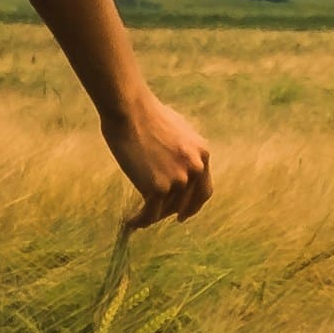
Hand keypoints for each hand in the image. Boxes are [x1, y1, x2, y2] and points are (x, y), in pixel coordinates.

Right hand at [101, 84, 213, 230]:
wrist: (130, 110)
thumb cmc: (146, 114)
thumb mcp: (178, 130)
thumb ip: (184, 150)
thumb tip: (177, 164)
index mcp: (202, 155)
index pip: (203, 191)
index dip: (193, 205)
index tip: (184, 214)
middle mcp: (194, 169)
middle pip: (185, 203)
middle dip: (172, 211)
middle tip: (158, 216)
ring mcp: (178, 180)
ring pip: (166, 210)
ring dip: (152, 215)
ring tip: (138, 217)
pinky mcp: (158, 187)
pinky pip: (149, 213)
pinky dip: (140, 220)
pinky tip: (130, 222)